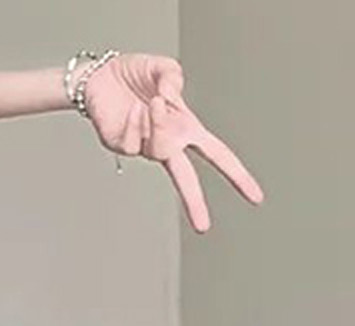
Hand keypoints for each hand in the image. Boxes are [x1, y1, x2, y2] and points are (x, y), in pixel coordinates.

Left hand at [81, 54, 263, 232]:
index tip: (255, 197)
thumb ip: (173, 78)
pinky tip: (133, 109)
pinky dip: (137, 122)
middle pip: (186, 178)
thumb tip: (170, 96)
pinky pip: (134, 142)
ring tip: (154, 101)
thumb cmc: (134, 75)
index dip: (237, 175)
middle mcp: (168, 143)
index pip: (218, 155)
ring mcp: (143, 147)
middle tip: (204, 226)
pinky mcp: (121, 146)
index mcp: (186, 129)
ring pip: (160, 150)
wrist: (99, 75)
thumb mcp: (163, 69)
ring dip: (161, 125)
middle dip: (195, 201)